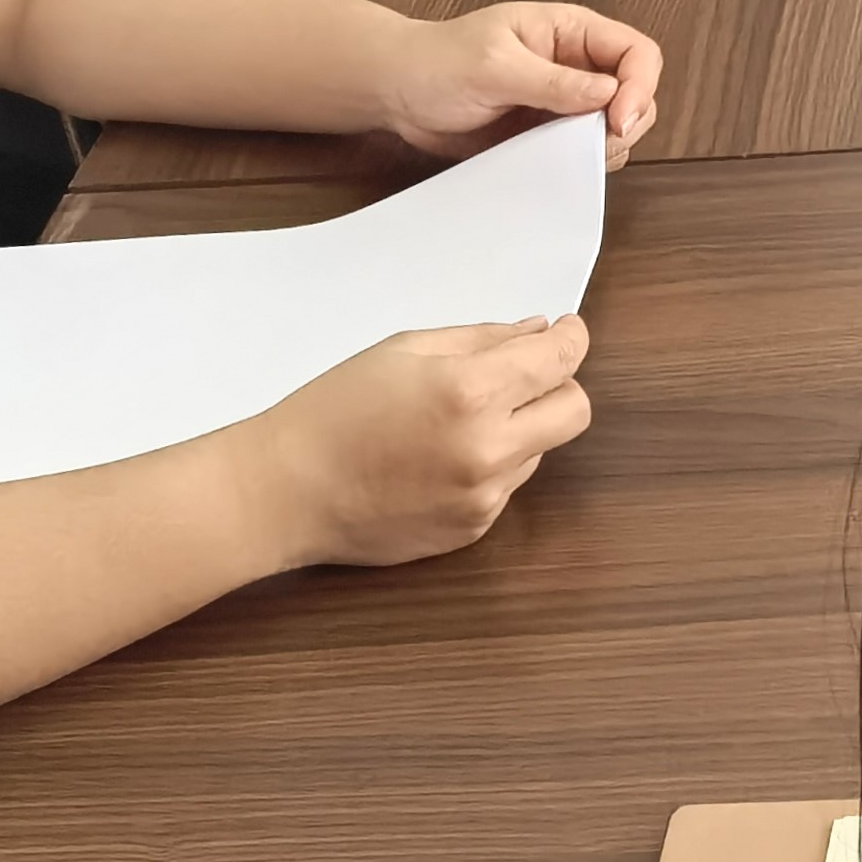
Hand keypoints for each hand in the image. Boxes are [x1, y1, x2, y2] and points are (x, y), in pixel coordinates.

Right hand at [239, 318, 595, 569]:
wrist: (286, 491)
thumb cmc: (334, 410)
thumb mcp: (404, 350)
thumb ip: (482, 339)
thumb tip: (538, 333)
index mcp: (471, 392)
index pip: (560, 361)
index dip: (571, 339)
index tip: (566, 331)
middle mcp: (489, 448)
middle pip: (575, 411)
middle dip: (559, 386)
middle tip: (523, 375)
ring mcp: (484, 496)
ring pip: (539, 449)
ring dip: (519, 429)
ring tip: (452, 423)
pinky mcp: (472, 530)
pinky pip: (506, 487)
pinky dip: (489, 466)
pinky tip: (437, 459)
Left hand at [369, 0, 663, 161]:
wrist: (398, 93)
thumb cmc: (438, 63)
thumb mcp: (494, 67)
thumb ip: (552, 82)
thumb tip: (609, 95)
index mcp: (571, 32)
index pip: (636, 52)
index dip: (638, 86)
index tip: (615, 120)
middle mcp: (577, 65)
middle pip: (637, 92)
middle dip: (627, 122)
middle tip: (594, 144)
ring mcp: (566, 101)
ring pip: (618, 126)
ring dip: (606, 147)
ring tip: (567, 153)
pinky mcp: (549, 133)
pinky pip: (586, 151)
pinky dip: (582, 164)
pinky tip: (555, 165)